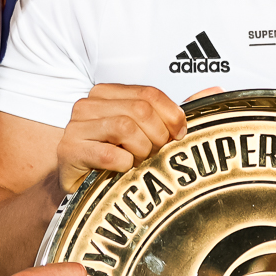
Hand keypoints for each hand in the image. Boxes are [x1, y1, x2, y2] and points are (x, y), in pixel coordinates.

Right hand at [55, 84, 187, 191]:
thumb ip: (164, 115)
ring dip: (141, 150)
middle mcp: (88, 105)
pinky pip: (109, 155)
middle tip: (156, 152)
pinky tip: (122, 169)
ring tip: (138, 161)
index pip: (148, 93)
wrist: (76, 182)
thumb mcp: (137, 130)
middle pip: (140, 110)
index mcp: (106, 93)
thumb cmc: (110, 156)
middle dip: (157, 135)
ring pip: (126, 128)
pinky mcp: (70, 151)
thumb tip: (205, 97)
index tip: (178, 133)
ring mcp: (76, 127)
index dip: (171, 114)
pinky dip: (124, 165)